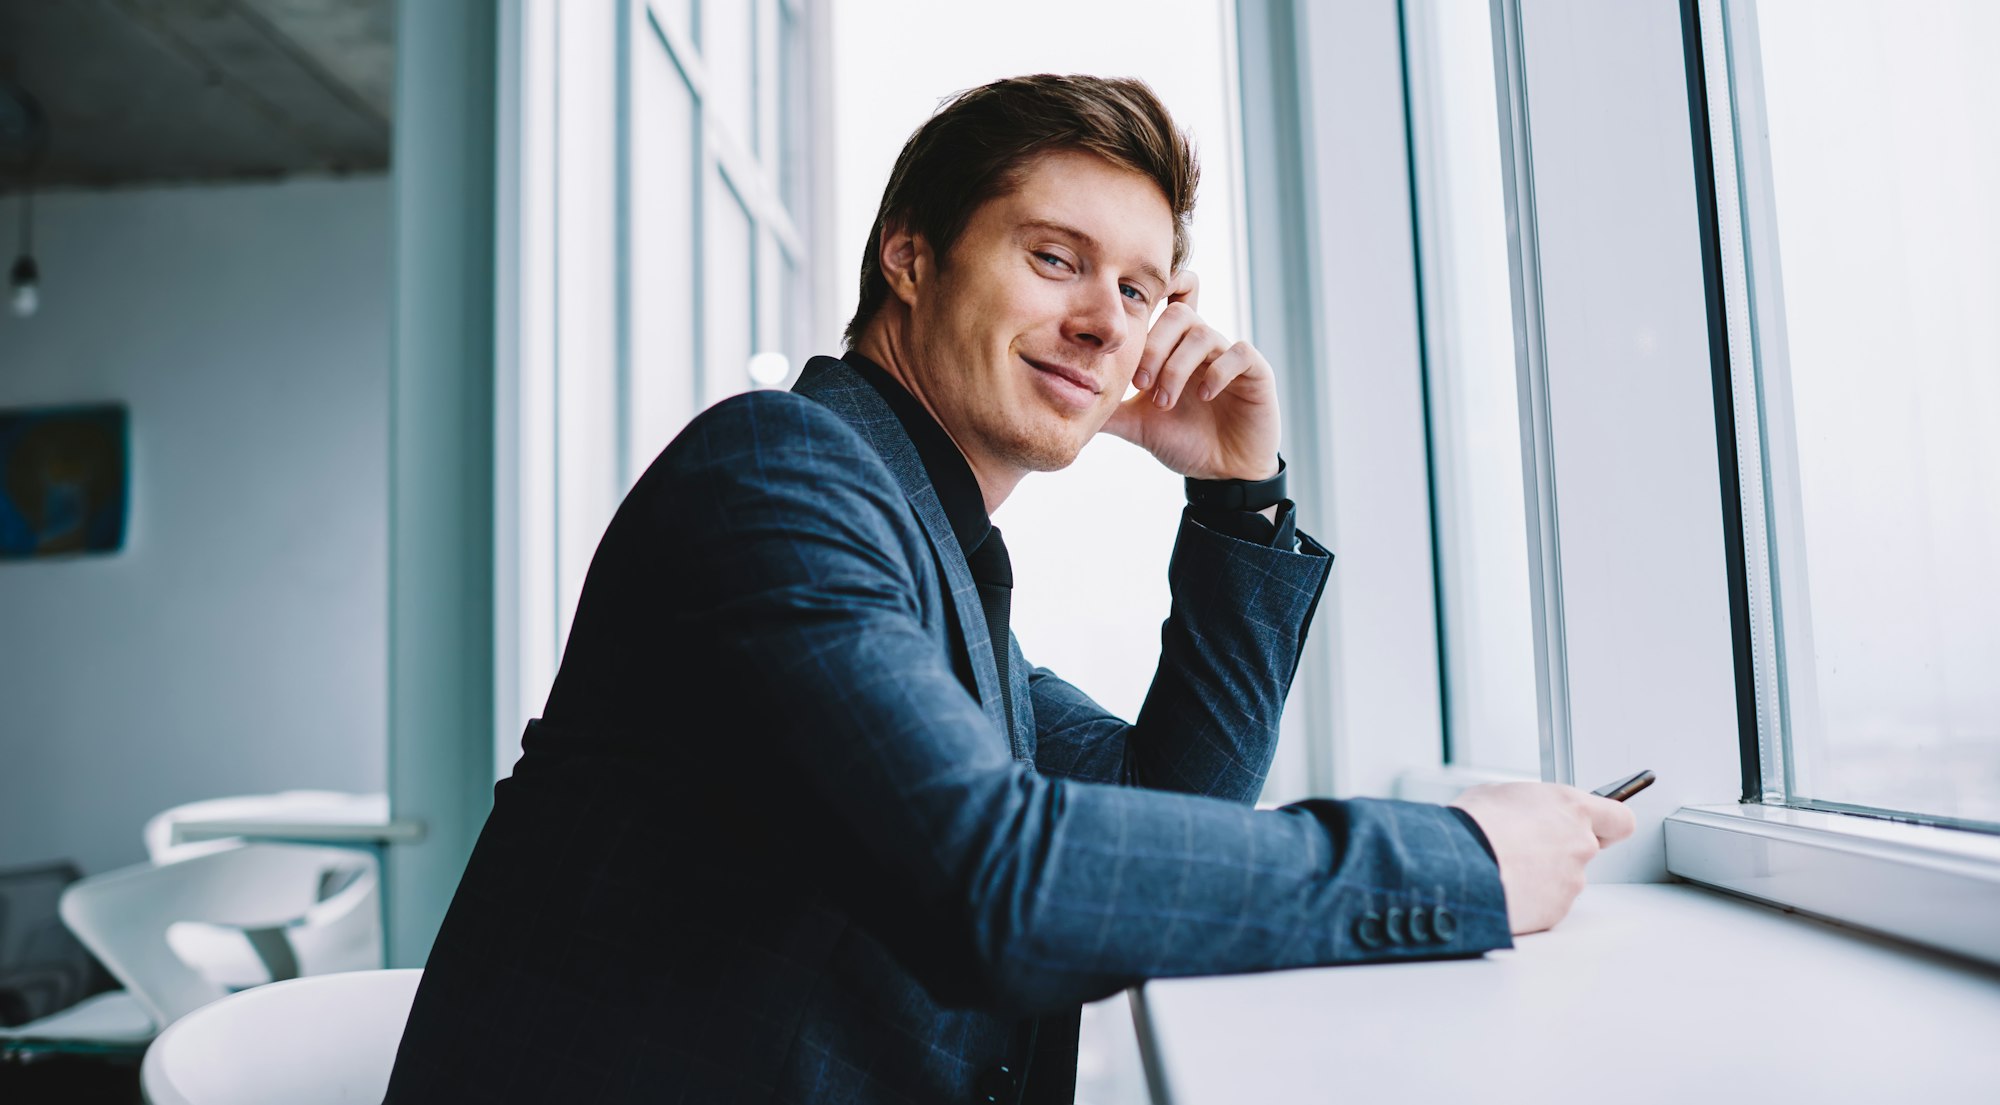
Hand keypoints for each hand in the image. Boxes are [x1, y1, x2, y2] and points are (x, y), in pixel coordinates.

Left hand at [1101, 270, 1281, 480]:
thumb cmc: (1184, 441)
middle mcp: (1203, 345)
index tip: (1129, 315)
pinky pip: (1238, 353)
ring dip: (1177, 368)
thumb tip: (1067, 401)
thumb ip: (1108, 407)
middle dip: (1153, 348)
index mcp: (1176, 348)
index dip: (1157, 290)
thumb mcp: (1137, 424)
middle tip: (1141, 385)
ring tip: (1164, 403)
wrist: (1222, 474)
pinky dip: (1217, 372)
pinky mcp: (1255, 373)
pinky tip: (1203, 396)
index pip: (1171, 298)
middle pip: (1178, 314)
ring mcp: (1229, 356)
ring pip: (1202, 334)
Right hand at [1449, 782, 1636, 934]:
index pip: (1620, 819)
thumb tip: (1526, 813)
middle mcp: (1581, 844)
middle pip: (1585, 850)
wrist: (1458, 866)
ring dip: (1542, 876)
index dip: (1609, 825)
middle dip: (1560, 850)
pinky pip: (1547, 903)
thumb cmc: (1474, 826)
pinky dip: (1530, 899)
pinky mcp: (1557, 910)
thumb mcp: (1500, 794)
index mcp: (1571, 808)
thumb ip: (1530, 805)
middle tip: (1526, 848)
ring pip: (1564, 879)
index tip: (1601, 828)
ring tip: (1506, 868)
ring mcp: (1572, 880)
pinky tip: (1504, 888)